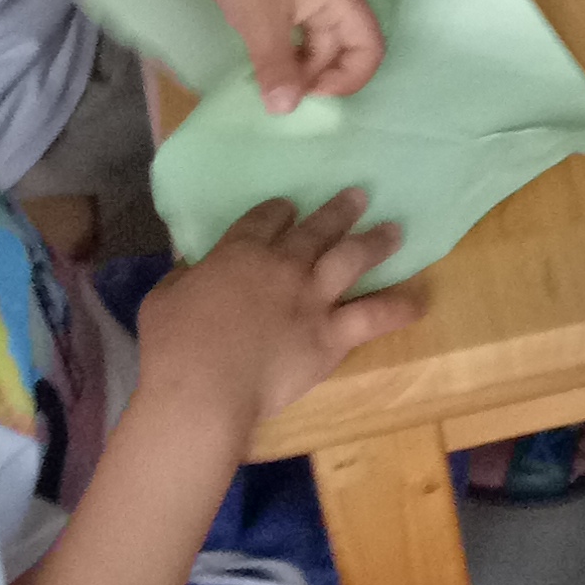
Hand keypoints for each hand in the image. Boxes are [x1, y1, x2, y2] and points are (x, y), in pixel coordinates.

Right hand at [140, 188, 422, 414]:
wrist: (205, 389)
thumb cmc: (174, 345)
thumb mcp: (164, 296)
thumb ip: (185, 277)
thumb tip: (193, 271)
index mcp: (240, 252)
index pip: (267, 218)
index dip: (280, 209)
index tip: (289, 206)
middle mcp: (284, 265)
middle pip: (317, 228)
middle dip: (340, 209)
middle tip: (359, 195)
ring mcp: (312, 299)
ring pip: (353, 259)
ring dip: (376, 241)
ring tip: (395, 230)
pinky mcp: (332, 336)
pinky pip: (375, 316)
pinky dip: (400, 308)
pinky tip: (420, 302)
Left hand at [179, 0, 384, 108]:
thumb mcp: (261, 22)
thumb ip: (277, 67)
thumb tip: (284, 111)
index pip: (369, 47)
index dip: (348, 79)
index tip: (310, 94)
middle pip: (343, 48)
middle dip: (317, 75)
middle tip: (280, 92)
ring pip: (319, 41)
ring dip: (300, 65)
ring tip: (269, 80)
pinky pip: (301, 31)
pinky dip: (288, 50)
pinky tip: (264, 61)